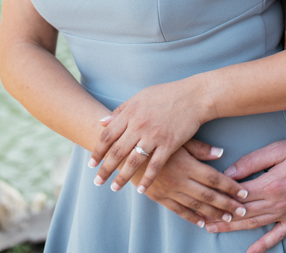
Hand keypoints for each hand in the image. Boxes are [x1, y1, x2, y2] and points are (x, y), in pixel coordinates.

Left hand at [89, 78, 208, 191]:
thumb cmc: (167, 94)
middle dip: (105, 169)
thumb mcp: (141, 96)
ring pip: (133, 162)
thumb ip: (121, 110)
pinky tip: (141, 190)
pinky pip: (155, 166)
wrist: (194, 96)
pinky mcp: (169, 144)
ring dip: (122, 178)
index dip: (98, 151)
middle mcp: (139, 125)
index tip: (91, 164)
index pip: (108, 135)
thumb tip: (102, 122)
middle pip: (117, 151)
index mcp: (131, 112)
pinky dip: (147, 180)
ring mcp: (154, 136)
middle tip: (97, 182)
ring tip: (114, 188)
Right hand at [129, 140, 249, 224]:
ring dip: (214, 214)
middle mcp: (180, 181)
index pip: (215, 179)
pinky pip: (179, 211)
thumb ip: (200, 148)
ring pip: (196, 206)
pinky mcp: (159, 197)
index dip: (231, 187)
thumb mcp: (179, 138)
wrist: (126, 148)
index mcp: (187, 165)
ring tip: (228, 220)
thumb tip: (220, 152)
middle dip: (227, 204)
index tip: (244, 193)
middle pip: (209, 196)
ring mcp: (169, 191)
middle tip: (243, 211)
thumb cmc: (155, 137)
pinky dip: (192, 218)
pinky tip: (203, 223)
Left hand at [204, 136, 285, 252]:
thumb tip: (230, 173)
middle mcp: (277, 203)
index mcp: (270, 184)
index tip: (203, 198)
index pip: (237, 194)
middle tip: (200, 219)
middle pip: (242, 212)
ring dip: (233, 228)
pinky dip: (263, 246)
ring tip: (214, 230)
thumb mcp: (278, 148)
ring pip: (254, 224)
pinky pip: (278, 236)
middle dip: (220, 216)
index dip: (219, 196)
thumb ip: (252, 161)